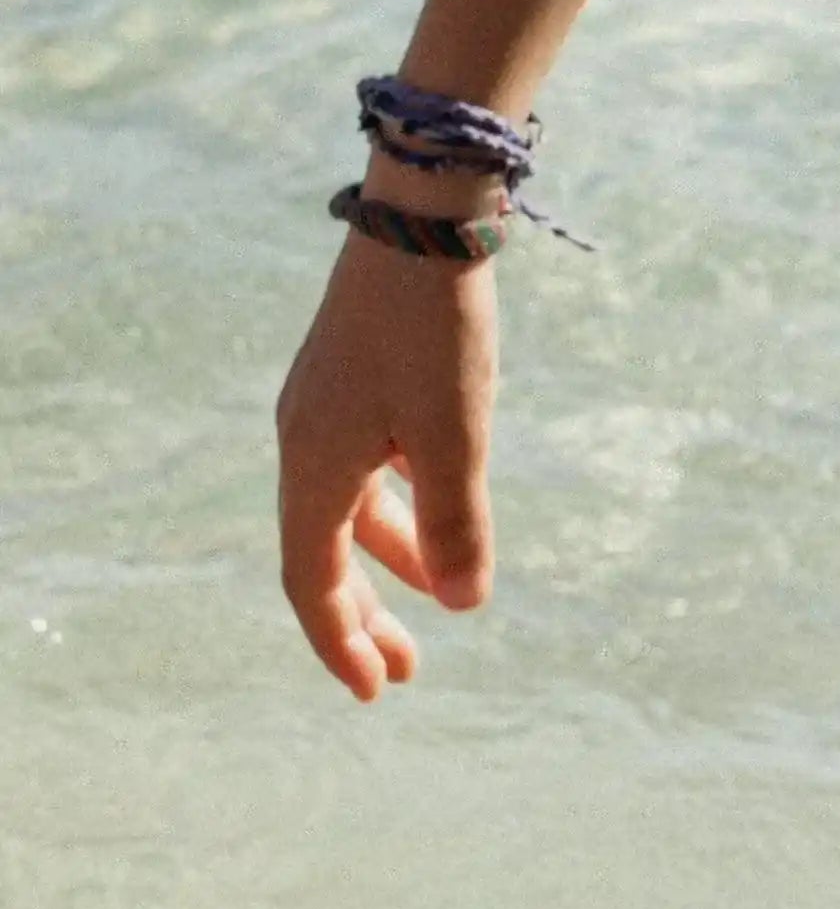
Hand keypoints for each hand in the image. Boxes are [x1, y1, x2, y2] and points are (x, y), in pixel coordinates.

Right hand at [275, 226, 499, 696]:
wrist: (421, 217)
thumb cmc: (434, 328)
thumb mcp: (456, 434)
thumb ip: (457, 522)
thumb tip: (465, 604)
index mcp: (313, 465)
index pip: (311, 581)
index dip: (340, 640)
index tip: (374, 691)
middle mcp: (305, 441)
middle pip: (324, 554)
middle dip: (364, 616)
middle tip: (403, 672)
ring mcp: (326, 407)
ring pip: (349, 511)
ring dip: (389, 562)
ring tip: (440, 601)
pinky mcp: (355, 379)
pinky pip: (367, 469)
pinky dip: (398, 508)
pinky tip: (441, 513)